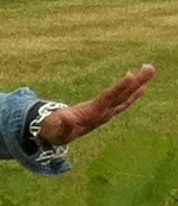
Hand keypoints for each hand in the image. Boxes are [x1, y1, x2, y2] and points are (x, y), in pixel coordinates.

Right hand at [40, 64, 154, 144]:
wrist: (58, 137)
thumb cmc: (55, 131)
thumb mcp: (56, 128)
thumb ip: (63, 125)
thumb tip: (66, 118)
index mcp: (93, 115)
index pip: (108, 98)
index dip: (119, 88)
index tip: (131, 76)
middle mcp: (104, 113)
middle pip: (123, 96)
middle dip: (137, 82)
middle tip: (150, 68)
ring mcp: (107, 113)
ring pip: (126, 97)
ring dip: (139, 84)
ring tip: (150, 70)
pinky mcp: (106, 112)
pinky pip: (123, 101)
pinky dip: (132, 93)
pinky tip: (142, 86)